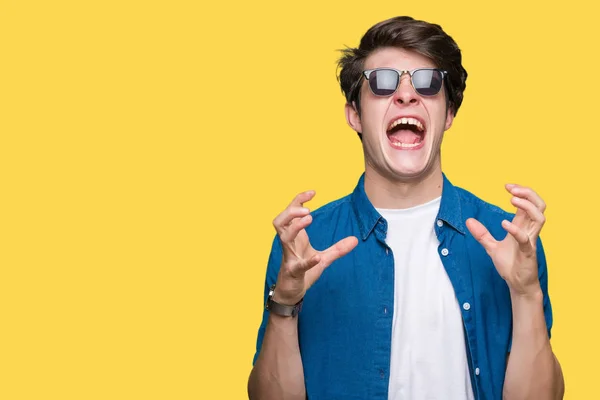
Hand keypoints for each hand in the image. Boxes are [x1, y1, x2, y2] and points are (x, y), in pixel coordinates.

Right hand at [271, 190, 357, 304]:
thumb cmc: (303, 272)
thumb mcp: (323, 259)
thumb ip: (338, 249)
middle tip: (308, 209)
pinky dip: (308, 261)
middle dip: (291, 211)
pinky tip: (316, 258)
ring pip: (283, 237)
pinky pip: (299, 265)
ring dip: (295, 226)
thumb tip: (355, 239)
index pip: (290, 212)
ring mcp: (290, 257)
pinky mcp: (294, 272)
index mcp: (294, 237)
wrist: (292, 293)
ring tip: (309, 218)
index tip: (313, 192)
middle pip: (280, 220)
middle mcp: (289, 244)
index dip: (298, 200)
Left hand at [466, 184, 545, 296]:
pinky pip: (526, 239)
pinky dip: (516, 230)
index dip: (521, 192)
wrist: (517, 284)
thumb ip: (482, 234)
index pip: (528, 203)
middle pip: (539, 206)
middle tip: (512, 189)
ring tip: (512, 200)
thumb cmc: (510, 264)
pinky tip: (504, 224)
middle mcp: (529, 231)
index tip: (507, 186)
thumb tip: (468, 220)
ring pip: (539, 218)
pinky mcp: (528, 253)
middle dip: (528, 194)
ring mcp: (530, 241)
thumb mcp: (491, 247)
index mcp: (522, 227)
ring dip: (527, 206)